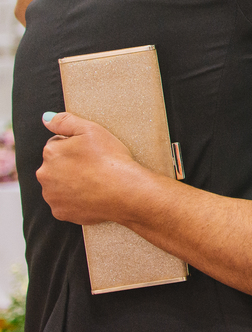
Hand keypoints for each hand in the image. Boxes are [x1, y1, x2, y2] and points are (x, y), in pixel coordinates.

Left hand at [37, 111, 153, 225]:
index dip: (76, 146)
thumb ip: (65, 121)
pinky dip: (76, 200)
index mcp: (51, 152)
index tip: (92, 152)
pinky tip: (92, 195)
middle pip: (56, 166)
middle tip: (95, 166)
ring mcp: (52, 196)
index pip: (58, 144)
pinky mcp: (61, 212)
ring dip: (72, 183)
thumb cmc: (111, 160)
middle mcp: (45, 175)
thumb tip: (46, 118)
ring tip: (95, 181)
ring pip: (60, 185)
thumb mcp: (91, 129)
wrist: (126, 192)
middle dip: (71, 165)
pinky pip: (65, 204)